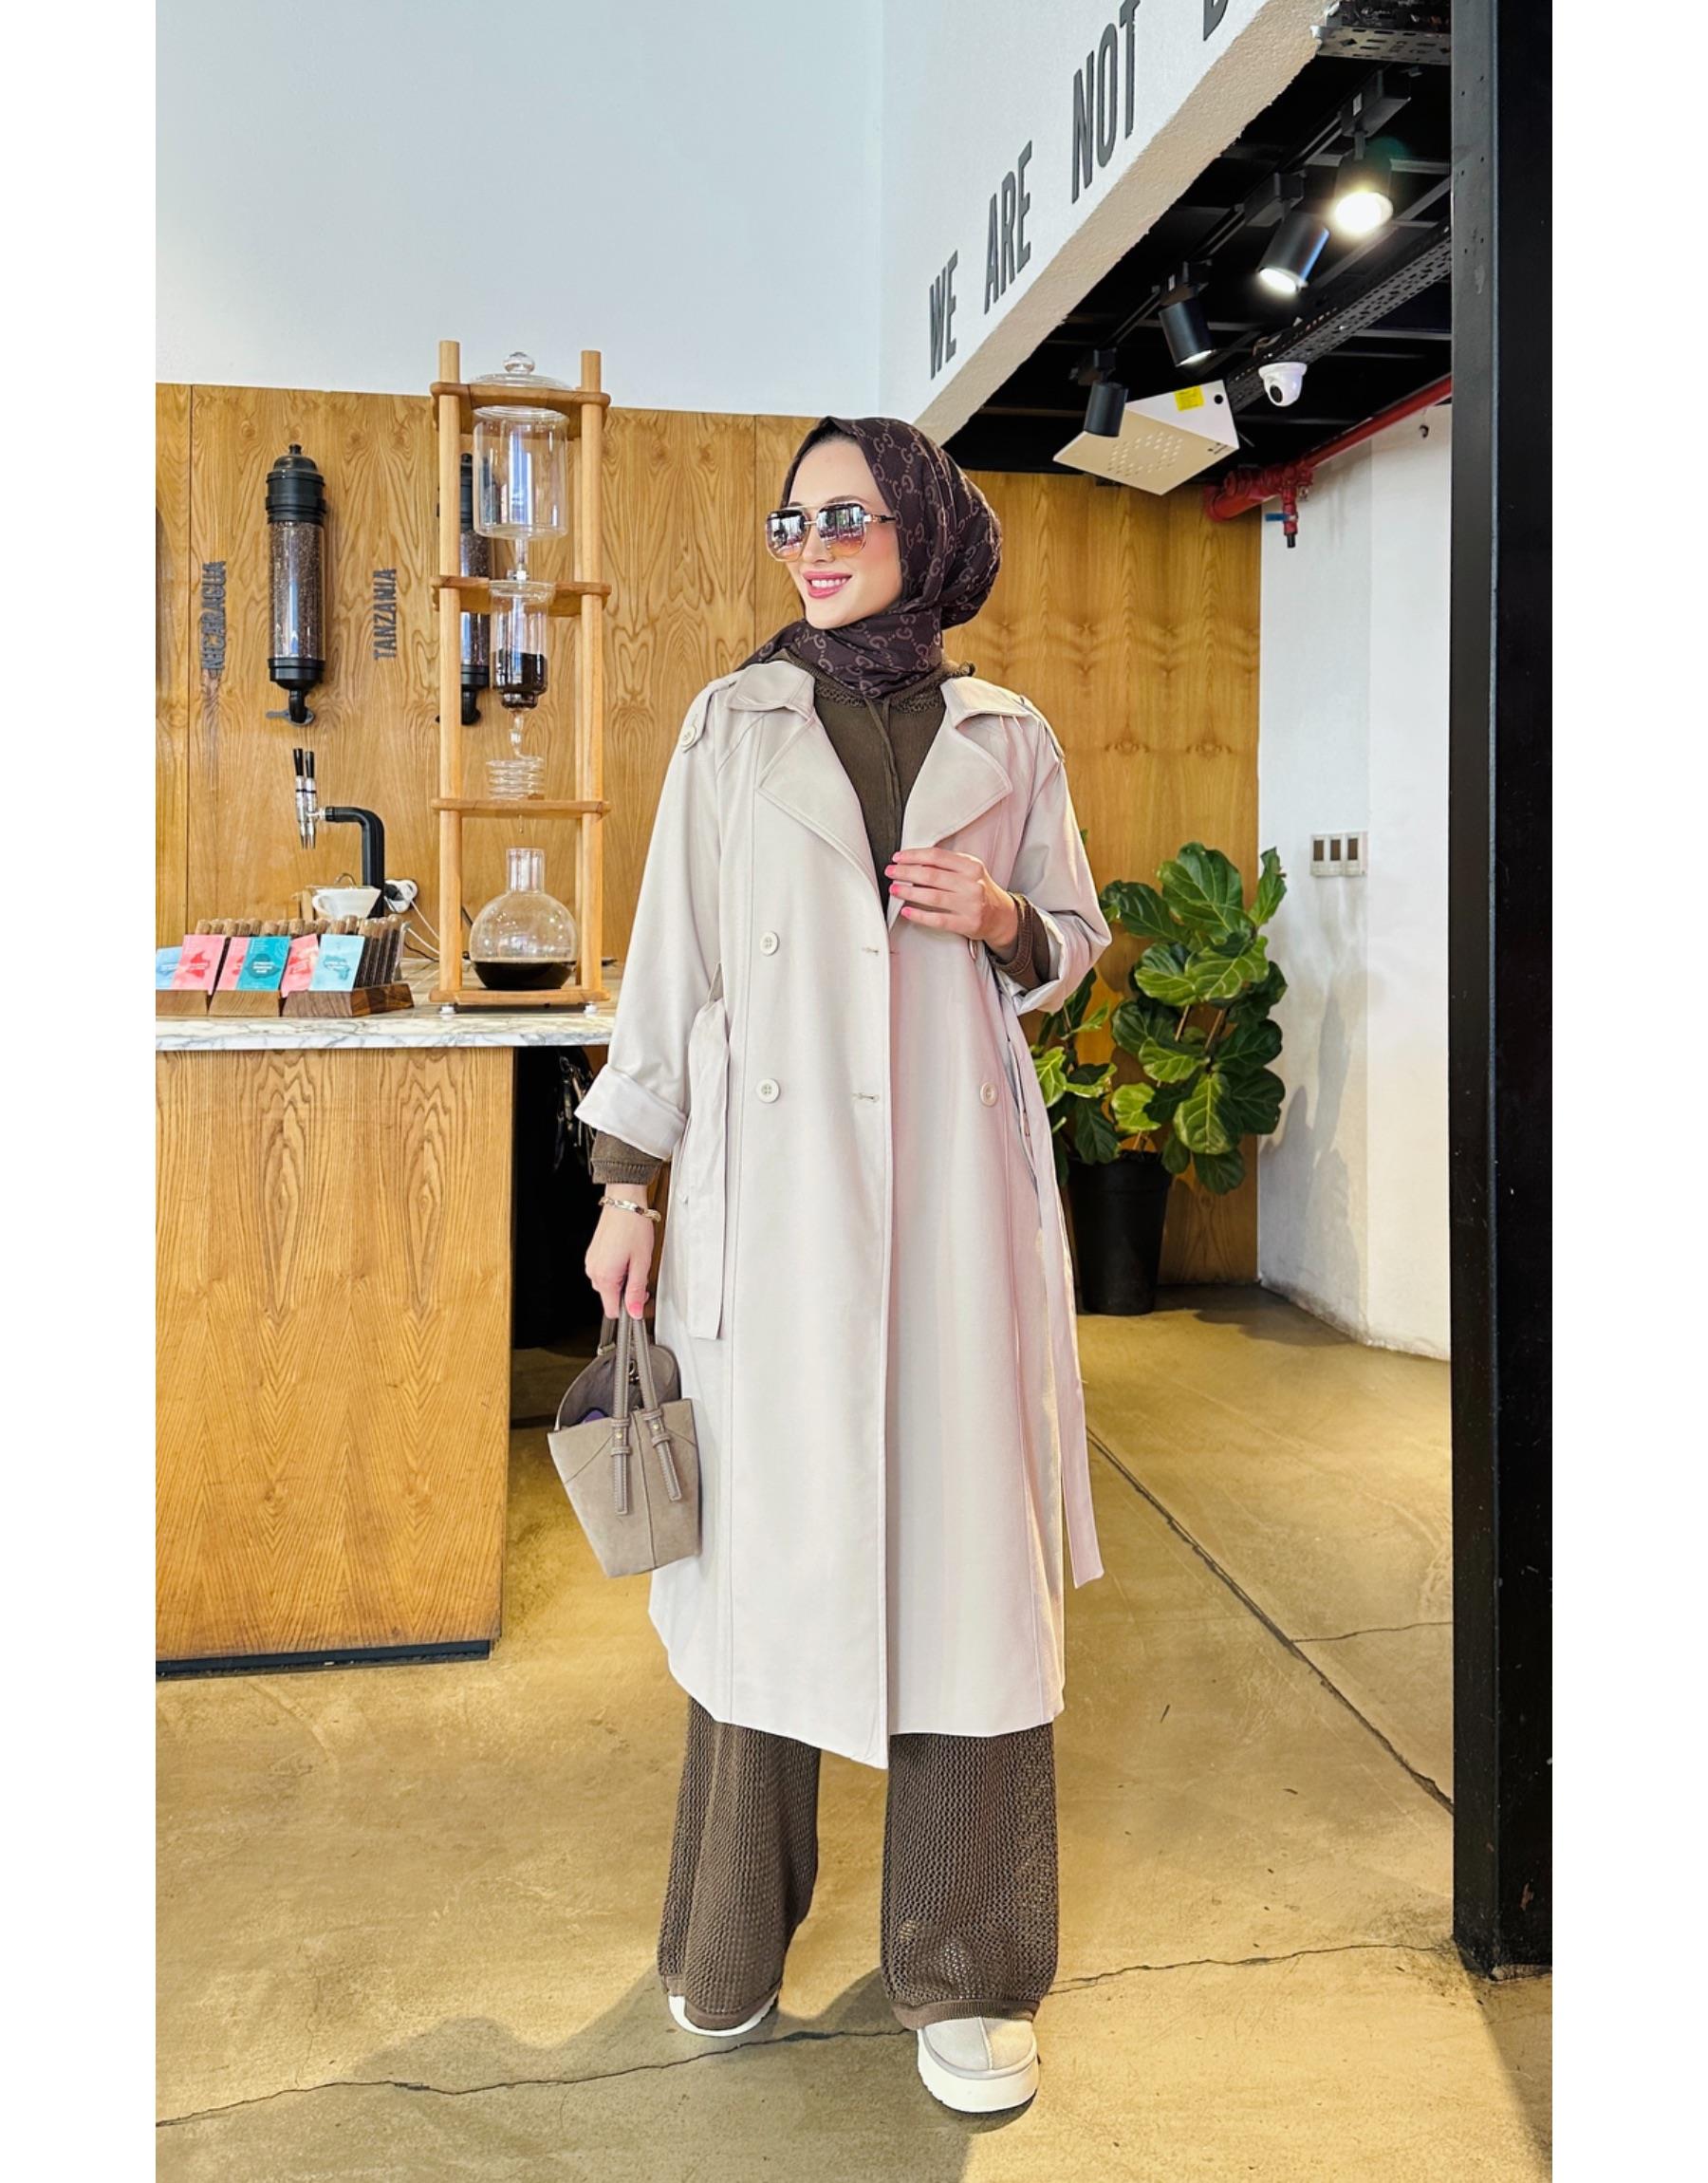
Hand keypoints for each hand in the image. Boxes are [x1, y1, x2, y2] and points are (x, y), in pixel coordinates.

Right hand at [585, 1198, 655, 1318]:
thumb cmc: (633, 1227)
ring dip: (622, 1280)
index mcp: (604, 1276)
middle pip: (610, 1298)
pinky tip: (625, 1256)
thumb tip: (634, 1312)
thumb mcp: (642, 1262)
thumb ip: (637, 1291)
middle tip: (641, 1273)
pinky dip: (616, 1270)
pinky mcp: (593, 1255)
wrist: (624, 1203)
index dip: (629, 1309)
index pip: (612, 1311)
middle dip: (627, 1292)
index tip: (640, 1300)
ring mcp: (591, 1262)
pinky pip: (604, 1272)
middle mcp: (593, 1271)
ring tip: (634, 1260)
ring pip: (608, 1285)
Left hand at [885, 848, 1018, 947]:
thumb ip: (947, 865)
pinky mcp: (967, 924)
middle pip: (931, 875)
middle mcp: (972, 885)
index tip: (898, 857)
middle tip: (891, 872)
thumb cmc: (979, 890)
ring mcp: (970, 905)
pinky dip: (919, 915)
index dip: (914, 856)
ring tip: (894, 889)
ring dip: (909, 892)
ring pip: (932, 897)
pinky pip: (938, 919)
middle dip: (906, 872)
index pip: (937, 856)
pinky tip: (906, 911)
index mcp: (972, 867)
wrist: (1001, 916)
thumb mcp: (969, 871)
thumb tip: (915, 861)